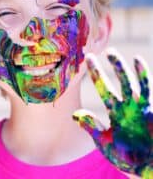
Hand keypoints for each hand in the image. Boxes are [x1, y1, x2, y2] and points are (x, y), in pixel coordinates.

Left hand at [73, 49, 152, 177]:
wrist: (147, 167)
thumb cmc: (127, 157)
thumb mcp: (104, 141)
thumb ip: (92, 127)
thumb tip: (74, 114)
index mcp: (116, 112)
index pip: (103, 89)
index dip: (95, 77)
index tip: (85, 65)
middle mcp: (127, 106)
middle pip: (114, 82)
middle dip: (103, 70)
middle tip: (89, 56)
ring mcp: (140, 107)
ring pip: (129, 82)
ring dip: (120, 68)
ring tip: (110, 53)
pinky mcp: (150, 110)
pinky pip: (147, 89)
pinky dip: (143, 75)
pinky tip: (137, 60)